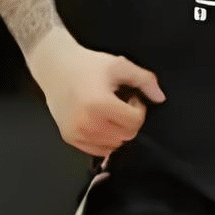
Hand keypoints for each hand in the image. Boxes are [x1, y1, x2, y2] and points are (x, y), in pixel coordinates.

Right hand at [27, 25, 165, 157]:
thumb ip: (144, 80)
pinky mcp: (69, 138)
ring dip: (118, 131)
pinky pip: (98, 150)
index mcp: (100, 104)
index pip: (135, 122)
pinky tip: (100, 121)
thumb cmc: (88, 64)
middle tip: (121, 104)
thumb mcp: (119, 65)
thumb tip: (161, 98)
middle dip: (130, 121)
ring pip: (114, 145)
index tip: (131, 98)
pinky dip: (105, 140)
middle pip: (126, 135)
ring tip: (109, 112)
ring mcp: (77, 133)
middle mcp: (87, 123)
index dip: (139, 109)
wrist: (54, 66)